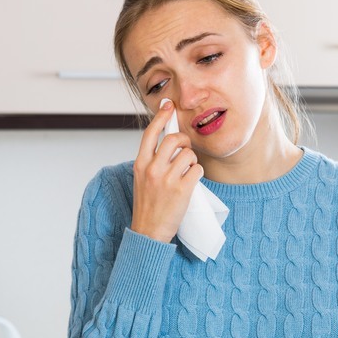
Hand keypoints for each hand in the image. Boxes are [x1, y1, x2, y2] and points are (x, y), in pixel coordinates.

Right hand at [131, 100, 203, 242]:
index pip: (151, 133)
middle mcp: (152, 168)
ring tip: (185, 174)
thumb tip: (168, 142)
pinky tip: (190, 183)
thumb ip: (151, 161)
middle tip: (186, 151)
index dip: (162, 117)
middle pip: (175, 139)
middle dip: (185, 142)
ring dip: (191, 162)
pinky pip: (197, 170)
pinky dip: (197, 174)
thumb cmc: (147, 205)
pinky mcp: (182, 190)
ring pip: (189, 155)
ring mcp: (167, 179)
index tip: (169, 106)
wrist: (148, 232)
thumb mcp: (141, 179)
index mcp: (140, 164)